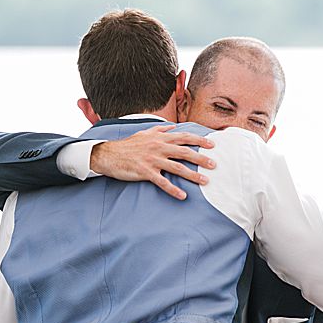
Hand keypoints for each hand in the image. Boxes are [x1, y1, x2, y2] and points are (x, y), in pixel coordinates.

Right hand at [89, 124, 216, 199]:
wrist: (109, 154)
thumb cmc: (128, 145)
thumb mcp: (144, 133)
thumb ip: (160, 129)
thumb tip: (172, 126)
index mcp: (160, 138)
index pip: (184, 137)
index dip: (199, 140)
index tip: (212, 145)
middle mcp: (158, 147)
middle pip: (185, 152)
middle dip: (201, 158)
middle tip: (214, 165)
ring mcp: (152, 160)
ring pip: (177, 167)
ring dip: (192, 175)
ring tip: (204, 181)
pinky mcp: (145, 172)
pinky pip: (162, 182)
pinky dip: (173, 190)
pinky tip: (183, 196)